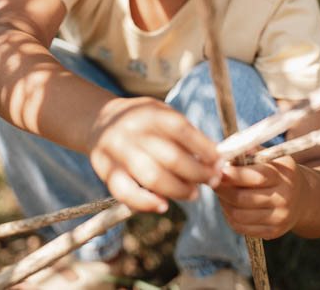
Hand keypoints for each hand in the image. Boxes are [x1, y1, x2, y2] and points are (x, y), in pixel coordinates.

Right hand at [88, 96, 221, 212]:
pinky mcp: (106, 170)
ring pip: (151, 177)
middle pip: (171, 157)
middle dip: (197, 173)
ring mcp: (117, 151)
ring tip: (193, 194)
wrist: (99, 120)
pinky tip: (163, 206)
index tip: (219, 161)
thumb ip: (184, 133)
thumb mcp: (161, 114)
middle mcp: (133, 130)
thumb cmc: (142, 121)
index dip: (204, 148)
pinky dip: (145, 203)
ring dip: (178, 190)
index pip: (182, 130)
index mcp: (150, 113)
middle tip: (211, 180)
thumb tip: (214, 158)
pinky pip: (125, 192)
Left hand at [214, 155, 304, 239]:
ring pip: (238, 215)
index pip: (256, 177)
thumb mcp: (270, 157)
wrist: (304, 198)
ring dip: (223, 203)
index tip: (217, 169)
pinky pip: (241, 228)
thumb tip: (224, 151)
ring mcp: (279, 218)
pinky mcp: (273, 232)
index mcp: (282, 175)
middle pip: (242, 198)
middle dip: (222, 189)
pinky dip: (229, 216)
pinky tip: (229, 205)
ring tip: (220, 191)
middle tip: (212, 179)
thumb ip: (248, 152)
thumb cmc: (277, 171)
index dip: (233, 175)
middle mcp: (284, 198)